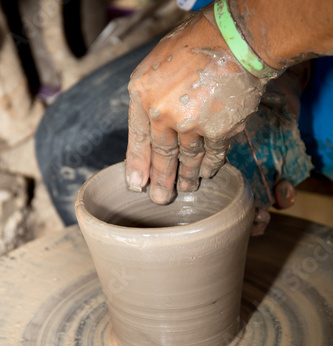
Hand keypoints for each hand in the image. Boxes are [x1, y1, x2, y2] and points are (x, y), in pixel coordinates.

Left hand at [125, 6, 266, 203]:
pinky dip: (211, 166)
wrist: (235, 38)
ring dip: (187, 177)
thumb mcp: (156, 65)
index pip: (137, 139)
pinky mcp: (220, 130)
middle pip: (162, 156)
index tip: (136, 184)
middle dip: (161, 181)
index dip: (138, 164)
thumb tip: (150, 130)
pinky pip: (213, 155)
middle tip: (160, 199)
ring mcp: (192, 124)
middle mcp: (164, 114)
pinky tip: (208, 173)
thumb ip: (150, 97)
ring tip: (186, 189)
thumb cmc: (194, 44)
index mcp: (143, 95)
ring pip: (188, 159)